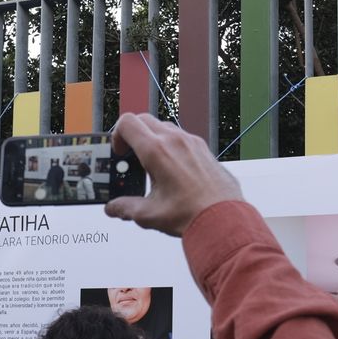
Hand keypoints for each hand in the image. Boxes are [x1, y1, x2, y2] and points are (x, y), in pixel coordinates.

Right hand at [105, 113, 242, 236]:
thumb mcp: (149, 214)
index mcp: (156, 151)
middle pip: (144, 120)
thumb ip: (125, 208)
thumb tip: (114, 208)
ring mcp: (191, 142)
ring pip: (164, 127)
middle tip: (132, 157)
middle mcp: (174, 140)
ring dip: (153, 139)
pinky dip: (171, 146)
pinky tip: (173, 170)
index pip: (127, 123)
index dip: (116, 135)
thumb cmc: (192, 214)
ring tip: (152, 165)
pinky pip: (182, 137)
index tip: (119, 153)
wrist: (223, 218)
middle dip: (133, 135)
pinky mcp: (204, 149)